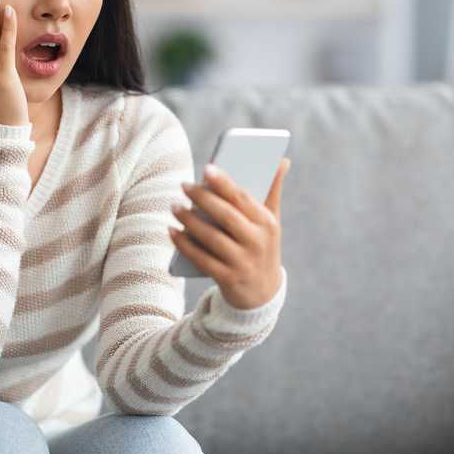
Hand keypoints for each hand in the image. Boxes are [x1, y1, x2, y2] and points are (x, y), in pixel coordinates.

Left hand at [168, 157, 291, 309]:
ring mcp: (242, 262)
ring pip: (211, 237)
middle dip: (203, 198)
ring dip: (189, 220)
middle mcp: (257, 243)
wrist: (262, 294)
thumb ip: (272, 191)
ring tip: (174, 205)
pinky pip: (201, 258)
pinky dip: (184, 244)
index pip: (244, 199)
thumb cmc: (261, 245)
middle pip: (226, 216)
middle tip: (184, 185)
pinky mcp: (227, 279)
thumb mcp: (271, 222)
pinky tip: (171, 230)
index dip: (225, 183)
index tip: (207, 168)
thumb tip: (282, 160)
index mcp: (268, 224)